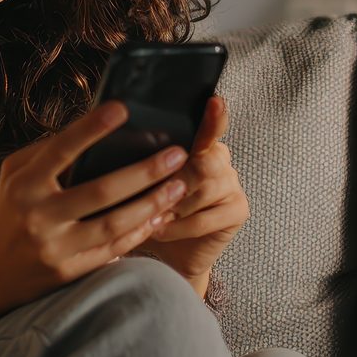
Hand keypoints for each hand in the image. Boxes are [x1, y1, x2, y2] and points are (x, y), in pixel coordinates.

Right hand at [0, 101, 191, 314]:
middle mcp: (39, 215)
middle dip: (144, 172)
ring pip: (114, 224)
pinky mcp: (69, 271)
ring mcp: (55, 247)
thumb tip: (90, 127)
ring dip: (152, 203)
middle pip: (101, 191)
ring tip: (179, 185)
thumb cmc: (11, 211)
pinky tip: (162, 215)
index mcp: (24, 184)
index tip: (122, 108)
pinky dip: (140, 231)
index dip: (91, 129)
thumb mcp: (15, 174)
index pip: (61, 150)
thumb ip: (46, 152)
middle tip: (177, 154)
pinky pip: (114, 249)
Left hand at [133, 97, 248, 292]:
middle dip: (173, 183)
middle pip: (203, 162)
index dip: (214, 117)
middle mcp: (221, 160)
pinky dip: (179, 227)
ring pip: (203, 190)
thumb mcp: (141, 184)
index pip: (209, 128)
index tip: (214, 102)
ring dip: (172, 207)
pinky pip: (206, 217)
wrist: (169, 254)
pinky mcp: (239, 210)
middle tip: (151, 197)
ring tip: (151, 218)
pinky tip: (161, 230)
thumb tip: (118, 146)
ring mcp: (233, 184)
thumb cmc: (150, 212)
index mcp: (199, 146)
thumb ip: (142, 164)